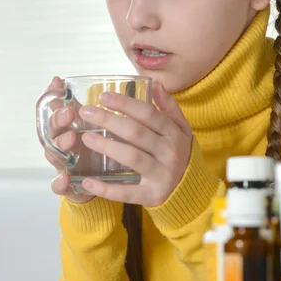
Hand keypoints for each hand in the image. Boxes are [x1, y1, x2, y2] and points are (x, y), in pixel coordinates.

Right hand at [44, 76, 93, 204]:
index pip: (53, 109)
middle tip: (69, 113)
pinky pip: (58, 185)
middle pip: (52, 130)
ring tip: (70, 139)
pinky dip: (59, 183)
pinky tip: (64, 178)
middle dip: (59, 120)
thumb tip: (83, 80)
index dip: (52, 95)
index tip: (57, 82)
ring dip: (61, 146)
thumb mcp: (91, 124)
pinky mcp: (67, 185)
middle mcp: (59, 144)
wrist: (96, 182)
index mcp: (65, 128)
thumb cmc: (92, 148)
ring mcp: (61, 164)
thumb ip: (86, 104)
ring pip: (54, 154)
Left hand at [78, 79, 192, 206]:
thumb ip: (169, 107)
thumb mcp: (181, 129)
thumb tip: (156, 84)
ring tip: (86, 138)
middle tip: (86, 113)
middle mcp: (170, 153)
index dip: (125, 103)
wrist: (193, 189)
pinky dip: (106, 189)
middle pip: (136, 133)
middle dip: (109, 120)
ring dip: (107, 146)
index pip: (149, 114)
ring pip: (132, 157)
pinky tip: (88, 182)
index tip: (103, 97)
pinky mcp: (153, 196)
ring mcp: (162, 176)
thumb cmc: (180, 153)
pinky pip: (127, 193)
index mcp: (174, 134)